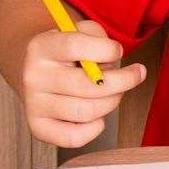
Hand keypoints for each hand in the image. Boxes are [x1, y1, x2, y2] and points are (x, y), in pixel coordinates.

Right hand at [19, 21, 145, 147]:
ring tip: (115, 92)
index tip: (118, 51)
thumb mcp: (81, 31)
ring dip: (112, 101)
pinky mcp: (38, 128)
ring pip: (87, 111)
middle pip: (89, 85)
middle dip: (124, 81)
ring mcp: (33, 105)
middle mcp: (33, 77)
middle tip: (136, 74)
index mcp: (41, 47)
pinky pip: (75, 137)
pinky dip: (96, 127)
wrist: (39, 70)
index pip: (75, 46)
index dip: (107, 49)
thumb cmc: (69, 51)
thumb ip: (99, 38)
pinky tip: (98, 113)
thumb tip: (112, 61)